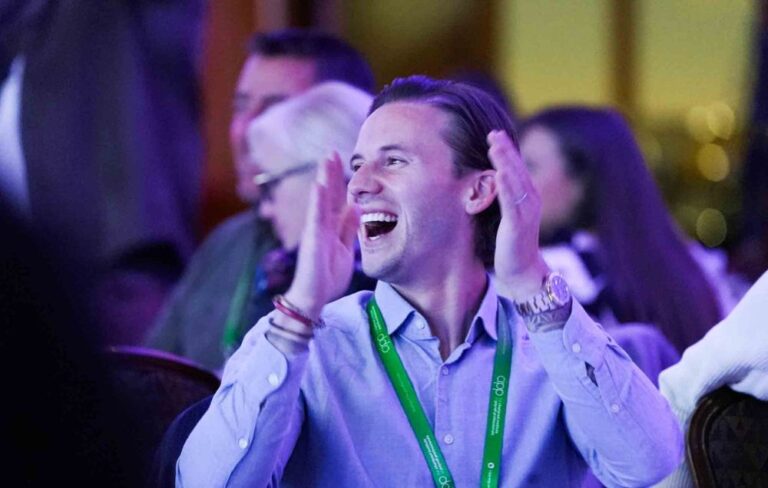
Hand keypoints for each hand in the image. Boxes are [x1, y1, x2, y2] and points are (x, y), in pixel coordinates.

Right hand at [284, 153, 359, 318]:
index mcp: (332, 228)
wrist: (314, 299)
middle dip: (332, 172)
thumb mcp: (345, 249)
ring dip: (324, 179)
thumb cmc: (327, 278)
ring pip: (321, 200)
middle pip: (330, 194)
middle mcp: (322, 226)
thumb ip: (349, 229)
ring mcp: (316, 231)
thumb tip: (356, 207)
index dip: (342, 181)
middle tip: (334, 151)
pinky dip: (317, 201)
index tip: (347, 162)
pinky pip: (315, 218)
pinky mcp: (312, 241)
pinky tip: (319, 185)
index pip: (338, 200)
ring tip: (326, 159)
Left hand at [487, 130, 548, 300]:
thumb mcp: (507, 216)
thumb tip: (488, 183)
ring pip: (515, 182)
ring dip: (505, 162)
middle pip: (517, 169)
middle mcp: (531, 201)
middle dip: (505, 150)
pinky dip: (506, 187)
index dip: (507, 151)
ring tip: (495, 146)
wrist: (523, 272)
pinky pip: (512, 202)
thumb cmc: (512, 245)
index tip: (495, 134)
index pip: (516, 168)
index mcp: (528, 197)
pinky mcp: (518, 225)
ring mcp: (526, 212)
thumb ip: (502, 199)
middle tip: (493, 132)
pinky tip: (499, 174)